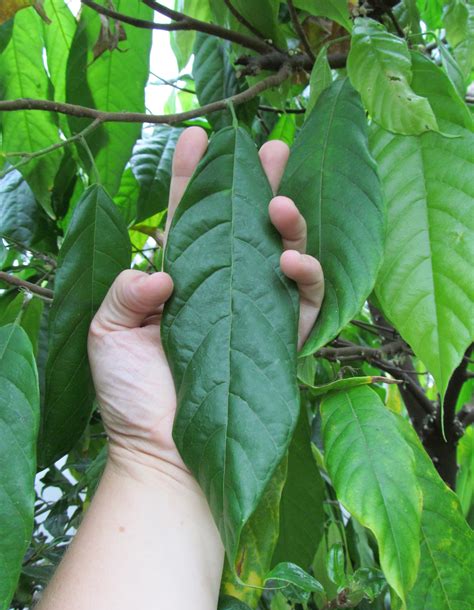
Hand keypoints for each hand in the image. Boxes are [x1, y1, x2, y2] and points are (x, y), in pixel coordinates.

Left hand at [88, 127, 323, 474]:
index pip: (188, 216)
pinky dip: (306, 271)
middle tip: (269, 149)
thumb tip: (165, 272)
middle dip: (257, 182)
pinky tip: (289, 256)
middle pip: (245, 223)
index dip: (192, 176)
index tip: (197, 135)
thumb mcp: (108, 333)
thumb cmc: (132, 395)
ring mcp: (257, 308)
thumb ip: (124, 290)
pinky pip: (308, 296)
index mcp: (181, 278)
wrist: (163, 451)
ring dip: (287, 218)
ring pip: (283, 249)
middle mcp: (223, 286)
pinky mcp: (285, 336)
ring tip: (277, 203)